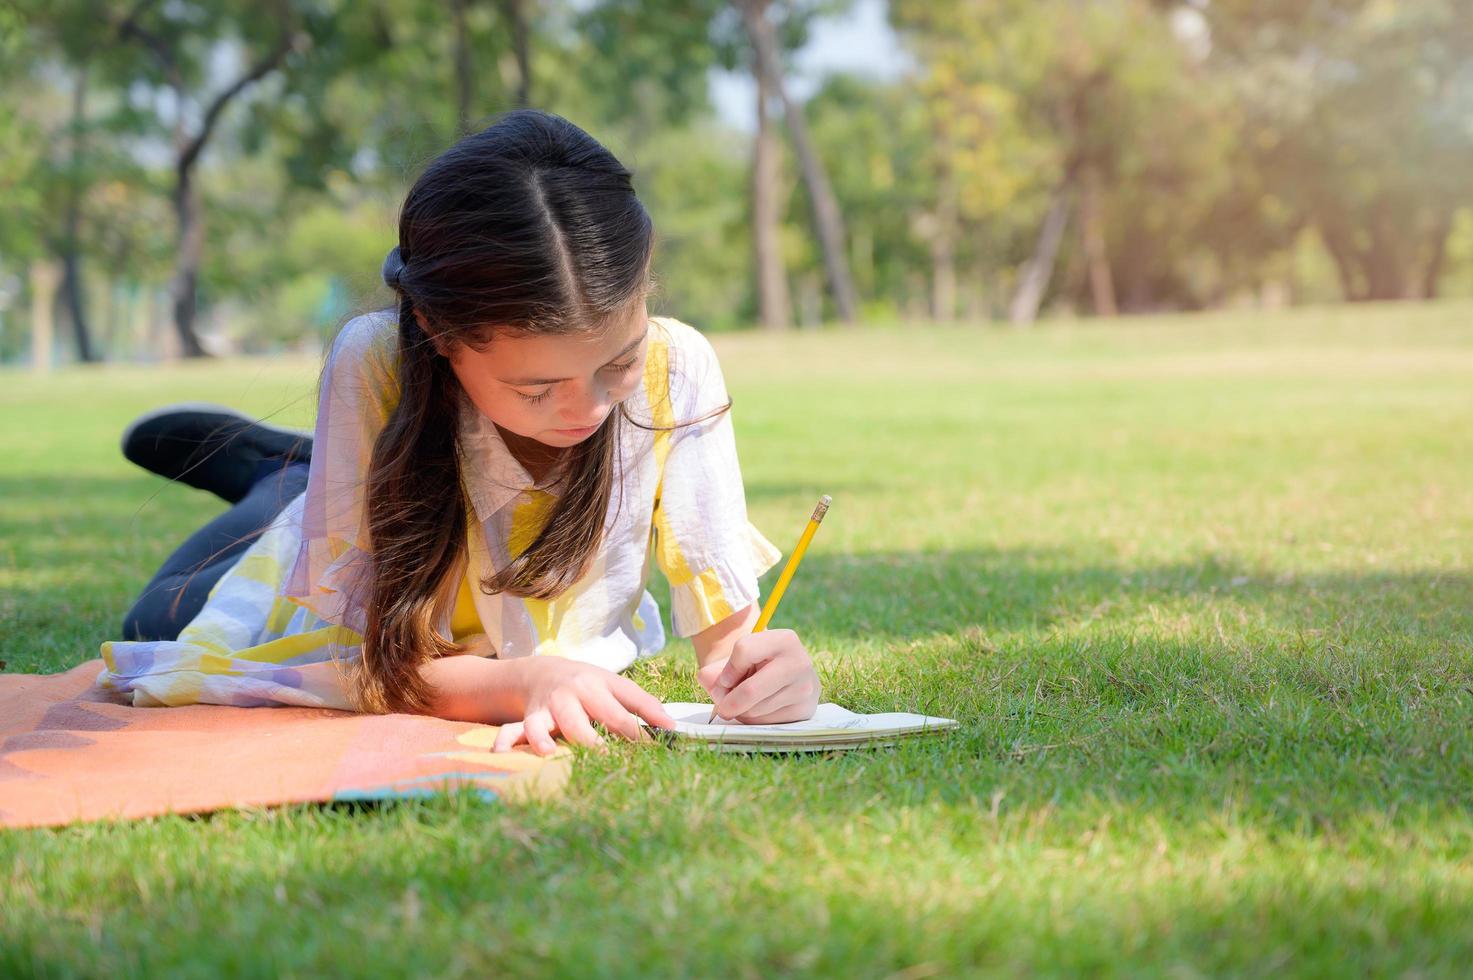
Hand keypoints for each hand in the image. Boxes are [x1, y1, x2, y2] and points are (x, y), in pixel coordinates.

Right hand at [492, 657, 675, 755]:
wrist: (543, 670)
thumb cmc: (589, 684)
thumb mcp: (616, 686)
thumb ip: (644, 705)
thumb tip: (673, 727)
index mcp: (600, 685)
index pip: (625, 706)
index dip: (641, 730)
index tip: (657, 749)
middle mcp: (573, 694)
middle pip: (581, 717)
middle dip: (593, 739)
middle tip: (607, 760)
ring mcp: (549, 706)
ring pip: (544, 723)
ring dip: (545, 739)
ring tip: (550, 755)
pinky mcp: (529, 718)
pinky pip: (514, 730)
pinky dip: (507, 741)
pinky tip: (501, 752)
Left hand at [698, 629, 820, 723]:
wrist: (790, 675)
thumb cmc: (757, 666)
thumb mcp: (737, 661)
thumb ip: (714, 670)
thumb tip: (707, 680)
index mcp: (784, 639)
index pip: (744, 651)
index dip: (728, 670)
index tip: (725, 679)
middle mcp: (799, 662)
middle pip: (750, 690)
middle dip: (729, 702)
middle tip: (722, 706)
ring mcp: (805, 688)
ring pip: (756, 710)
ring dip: (741, 711)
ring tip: (745, 701)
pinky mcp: (804, 710)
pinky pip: (766, 722)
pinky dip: (754, 719)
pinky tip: (760, 708)